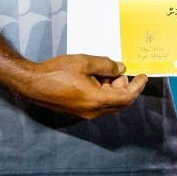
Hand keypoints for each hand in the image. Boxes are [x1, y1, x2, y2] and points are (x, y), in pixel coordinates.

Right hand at [14, 54, 148, 119]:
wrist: (32, 85)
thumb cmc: (56, 72)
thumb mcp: (84, 62)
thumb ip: (106, 65)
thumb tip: (121, 69)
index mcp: (96, 100)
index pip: (126, 97)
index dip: (137, 87)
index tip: (143, 76)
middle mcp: (93, 111)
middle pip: (119, 101)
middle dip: (122, 84)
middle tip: (116, 69)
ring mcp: (85, 113)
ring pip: (108, 102)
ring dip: (110, 87)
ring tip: (100, 70)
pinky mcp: (78, 111)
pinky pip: (98, 103)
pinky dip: (101, 91)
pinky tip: (92, 77)